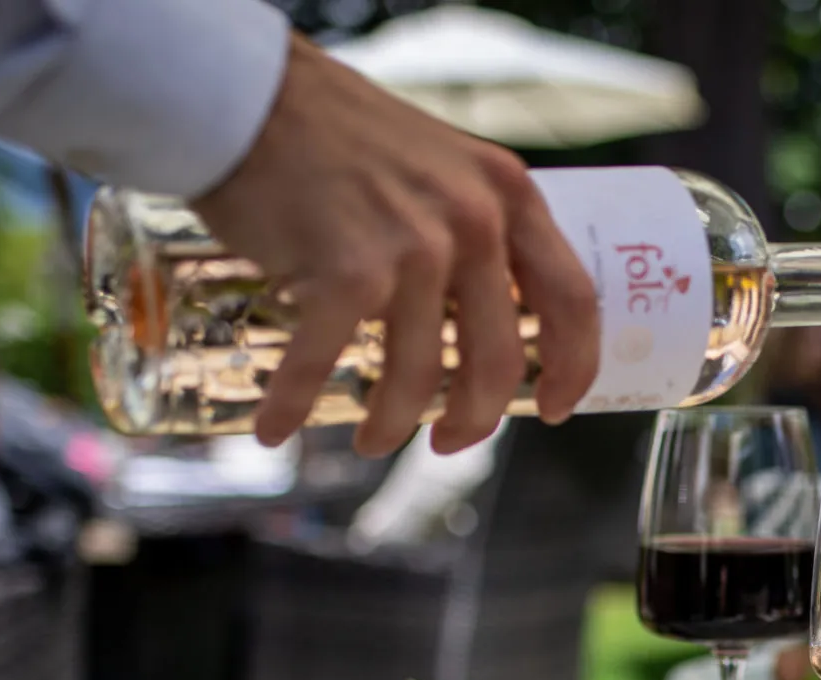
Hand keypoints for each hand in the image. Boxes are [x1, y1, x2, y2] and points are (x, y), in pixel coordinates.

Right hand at [193, 35, 598, 455]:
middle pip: (495, 362)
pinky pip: (325, 363)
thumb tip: (487, 310)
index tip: (556, 408)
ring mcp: (411, 249)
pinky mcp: (344, 271)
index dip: (571, 368)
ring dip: (391, 425)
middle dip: (472, 421)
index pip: (571, 301)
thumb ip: (472, 224)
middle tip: (448, 442)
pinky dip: (294, 404)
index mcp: (507, 196)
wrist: (248, 95)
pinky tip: (279, 428)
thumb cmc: (336, 132)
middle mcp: (471, 223)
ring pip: (416, 378)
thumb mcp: (442, 164)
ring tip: (373, 440)